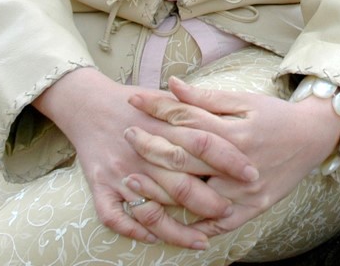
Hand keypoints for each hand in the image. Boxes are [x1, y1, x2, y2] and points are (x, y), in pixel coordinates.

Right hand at [32, 67, 255, 247]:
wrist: (87, 102)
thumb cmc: (134, 101)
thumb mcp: (168, 98)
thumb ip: (197, 108)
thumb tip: (235, 121)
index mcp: (163, 126)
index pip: (203, 143)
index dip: (229, 160)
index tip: (252, 173)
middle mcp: (142, 151)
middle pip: (180, 180)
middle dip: (208, 200)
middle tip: (231, 211)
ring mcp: (120, 171)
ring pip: (151, 207)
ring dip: (177, 227)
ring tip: (202, 240)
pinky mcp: (99, 185)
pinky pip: (114, 216)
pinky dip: (133, 229)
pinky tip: (153, 239)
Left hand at [125, 76, 339, 233]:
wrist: (314, 138)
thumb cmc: (275, 116)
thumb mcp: (244, 100)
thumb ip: (207, 98)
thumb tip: (171, 85)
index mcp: (235, 133)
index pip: (187, 119)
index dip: (157, 108)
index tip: (133, 99)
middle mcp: (238, 164)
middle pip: (184, 160)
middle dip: (150, 147)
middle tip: (126, 136)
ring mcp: (245, 191)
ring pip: (195, 197)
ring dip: (161, 192)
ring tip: (133, 183)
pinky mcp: (253, 209)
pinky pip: (219, 224)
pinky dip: (194, 227)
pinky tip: (169, 224)